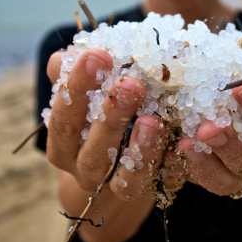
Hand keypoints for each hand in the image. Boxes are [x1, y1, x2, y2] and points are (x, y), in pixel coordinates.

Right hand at [45, 47, 167, 199]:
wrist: (123, 147)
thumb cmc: (103, 100)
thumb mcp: (89, 82)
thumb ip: (76, 67)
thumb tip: (74, 52)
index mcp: (62, 137)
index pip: (63, 113)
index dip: (77, 85)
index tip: (96, 55)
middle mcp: (79, 164)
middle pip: (90, 146)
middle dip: (110, 114)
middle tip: (131, 84)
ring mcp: (108, 182)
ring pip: (118, 172)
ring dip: (137, 146)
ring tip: (152, 121)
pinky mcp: (136, 190)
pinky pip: (145, 182)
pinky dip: (161, 163)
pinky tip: (178, 142)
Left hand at [176, 42, 241, 195]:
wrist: (240, 107)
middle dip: (234, 144)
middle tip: (211, 126)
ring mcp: (240, 172)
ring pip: (229, 180)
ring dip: (209, 162)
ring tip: (189, 141)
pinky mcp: (213, 176)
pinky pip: (202, 180)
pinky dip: (188, 166)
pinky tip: (173, 148)